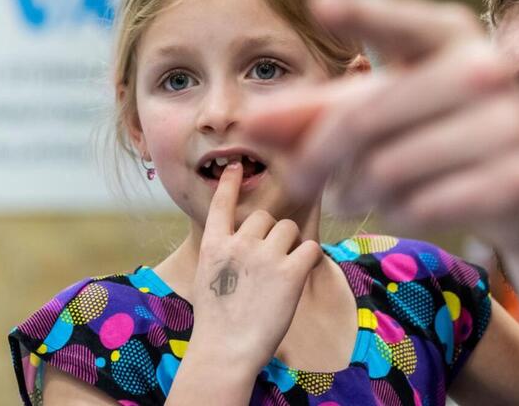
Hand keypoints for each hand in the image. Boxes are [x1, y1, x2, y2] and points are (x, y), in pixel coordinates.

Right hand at [189, 163, 323, 372]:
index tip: (235, 166)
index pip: (221, 204)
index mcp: (214, 246)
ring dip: (291, 244)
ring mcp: (265, 256)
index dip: (230, 183)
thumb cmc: (217, 323)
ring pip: (289, 228)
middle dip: (271, 232)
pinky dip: (310, 259)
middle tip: (269, 262)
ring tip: (283, 272)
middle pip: (265, 216)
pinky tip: (301, 275)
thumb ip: (223, 255)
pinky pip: (310, 248)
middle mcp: (239, 243)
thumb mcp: (207, 279)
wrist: (226, 352)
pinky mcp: (290, 272)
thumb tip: (239, 244)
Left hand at [245, 0, 518, 251]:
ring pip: (388, 170)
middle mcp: (484, 70)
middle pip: (365, 119)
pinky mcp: (518, 178)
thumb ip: (320, 112)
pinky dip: (395, 215)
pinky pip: (422, 205)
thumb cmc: (452, 135)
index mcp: (451, 36)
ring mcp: (508, 124)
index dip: (362, 13)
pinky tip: (397, 210)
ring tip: (350, 195)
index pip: (399, 23)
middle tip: (296, 180)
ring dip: (354, 192)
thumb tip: (249, 120)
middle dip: (317, 158)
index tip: (319, 2)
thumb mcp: (393, 111)